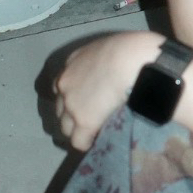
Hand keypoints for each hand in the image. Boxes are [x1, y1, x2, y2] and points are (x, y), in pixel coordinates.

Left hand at [53, 33, 158, 150]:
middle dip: (73, 115)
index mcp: (73, 63)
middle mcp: (66, 83)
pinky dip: (88, 143)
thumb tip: (118, 75)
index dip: (75, 97)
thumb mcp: (112, 48)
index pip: (64, 86)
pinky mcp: (83, 121)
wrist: (132, 59)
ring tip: (96, 133)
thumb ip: (106, 63)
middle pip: (60, 108)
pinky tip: (99, 143)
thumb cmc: (131, 48)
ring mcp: (72, 103)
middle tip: (92, 118)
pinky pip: (79, 141)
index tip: (87, 102)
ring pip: (66, 127)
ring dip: (78, 131)